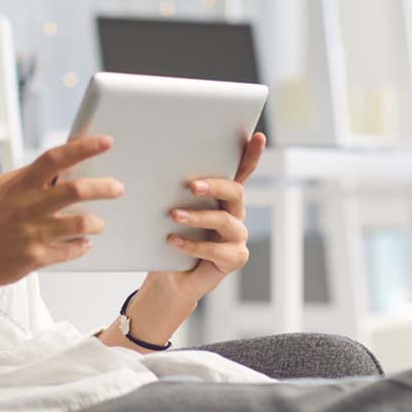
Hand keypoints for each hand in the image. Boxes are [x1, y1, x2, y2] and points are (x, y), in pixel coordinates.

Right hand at [0, 135, 124, 296]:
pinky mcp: (35, 258)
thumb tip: (58, 165)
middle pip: (76, 189)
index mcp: (18, 185)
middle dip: (104, 187)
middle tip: (118, 187)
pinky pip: (72, 249)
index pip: (54, 158)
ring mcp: (32, 233)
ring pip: (81, 222)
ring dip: (96, 222)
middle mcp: (26, 206)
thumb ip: (24, 176)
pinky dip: (82, 245)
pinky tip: (83, 243)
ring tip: (99, 223)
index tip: (105, 141)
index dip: (82, 147)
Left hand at [145, 132, 266, 303]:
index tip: (257, 136)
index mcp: (222, 197)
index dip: (251, 155)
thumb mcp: (172, 209)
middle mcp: (234, 213)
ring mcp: (237, 236)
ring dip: (198, 217)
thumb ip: (173, 192)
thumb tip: (154, 166)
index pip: (241, 171)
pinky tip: (173, 241)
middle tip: (191, 185)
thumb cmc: (172, 236)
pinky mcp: (234, 258)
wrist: (173, 275)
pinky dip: (193, 245)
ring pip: (224, 221)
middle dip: (214, 186)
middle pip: (235, 192)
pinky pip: (216, 250)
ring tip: (174, 215)